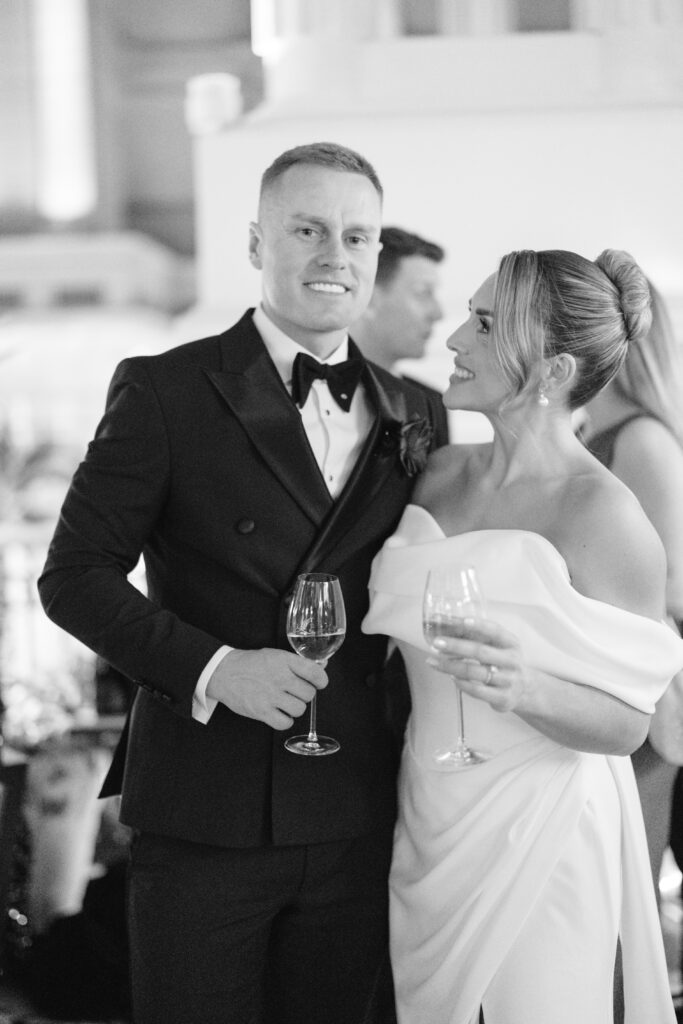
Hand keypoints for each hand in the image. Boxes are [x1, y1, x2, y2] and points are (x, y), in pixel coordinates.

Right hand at [207, 648, 327, 729]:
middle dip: (303, 694)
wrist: (224, 673)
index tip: (318, 682)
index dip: (321, 680)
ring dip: (294, 708)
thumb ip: (298, 663)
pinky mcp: (261, 712)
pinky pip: (285, 723)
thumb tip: (323, 667)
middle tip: (293, 691)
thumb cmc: (251, 664)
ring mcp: (270, 696)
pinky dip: (284, 720)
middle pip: (309, 694)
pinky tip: (278, 712)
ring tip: (284, 702)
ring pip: (299, 709)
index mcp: (284, 661)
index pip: (315, 673)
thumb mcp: (275, 655)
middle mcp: (279, 678)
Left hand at [426, 617, 528, 712]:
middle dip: (456, 646)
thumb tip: (446, 626)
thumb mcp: (499, 647)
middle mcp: (512, 661)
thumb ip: (478, 637)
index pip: (495, 631)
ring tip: (433, 661)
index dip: (479, 625)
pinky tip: (450, 676)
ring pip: (474, 672)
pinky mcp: (502, 698)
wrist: (524, 690)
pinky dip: (461, 683)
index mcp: (511, 643)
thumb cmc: (503, 662)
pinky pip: (476, 690)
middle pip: (481, 652)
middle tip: (437, 642)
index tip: (462, 621)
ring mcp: (508, 680)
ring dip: (451, 666)